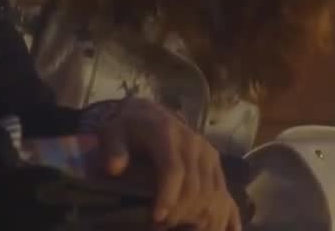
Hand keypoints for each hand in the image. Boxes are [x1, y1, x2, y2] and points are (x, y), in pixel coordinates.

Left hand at [93, 98, 240, 230]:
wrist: (149, 114)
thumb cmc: (129, 128)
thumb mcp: (113, 132)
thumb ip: (113, 148)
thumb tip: (114, 168)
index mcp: (167, 133)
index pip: (173, 170)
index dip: (167, 197)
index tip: (156, 219)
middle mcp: (192, 141)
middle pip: (194, 186)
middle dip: (179, 212)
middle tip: (160, 227)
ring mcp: (207, 151)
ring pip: (211, 192)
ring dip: (195, 215)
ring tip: (174, 225)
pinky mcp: (214, 160)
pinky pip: (221, 191)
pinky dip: (210, 210)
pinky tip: (195, 223)